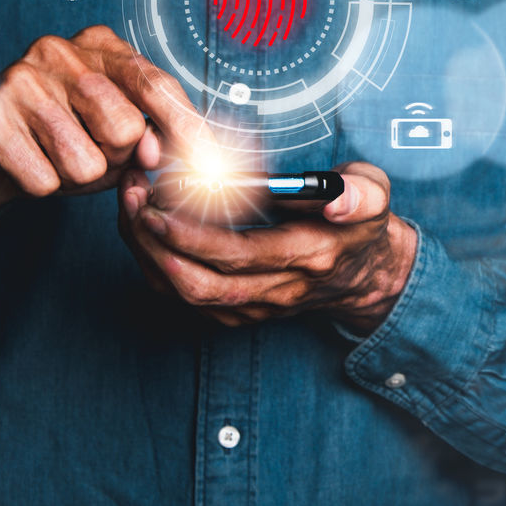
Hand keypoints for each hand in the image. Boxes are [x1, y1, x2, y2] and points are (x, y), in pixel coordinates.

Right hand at [0, 25, 209, 217]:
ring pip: (86, 160)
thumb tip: (165, 154)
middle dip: (116, 157)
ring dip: (77, 177)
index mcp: (101, 45)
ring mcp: (20, 78)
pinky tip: (27, 165)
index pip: (158, 85)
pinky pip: (44, 180)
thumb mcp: (118, 135)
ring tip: (56, 157)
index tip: (211, 165)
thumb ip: (153, 137)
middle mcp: (60, 50)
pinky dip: (43, 187)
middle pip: (126, 127)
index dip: (187, 129)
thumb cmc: (63, 140)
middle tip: (90, 150)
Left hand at [117, 162, 418, 332]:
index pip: (240, 257)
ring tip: (130, 205)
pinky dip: (156, 265)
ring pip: (186, 295)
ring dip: (148, 255)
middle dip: (155, 246)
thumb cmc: (361, 225)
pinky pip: (186, 297)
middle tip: (132, 198)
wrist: (366, 274)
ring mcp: (256, 306)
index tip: (157, 206)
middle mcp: (278, 290)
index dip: (192, 237)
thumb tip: (335, 201)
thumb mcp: (375, 196)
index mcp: (308, 258)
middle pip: (201, 285)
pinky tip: (143, 229)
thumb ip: (361, 194)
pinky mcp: (239, 311)